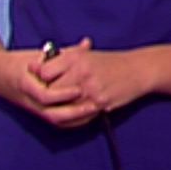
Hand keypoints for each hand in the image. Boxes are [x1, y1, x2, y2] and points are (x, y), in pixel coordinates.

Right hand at [0, 46, 94, 127]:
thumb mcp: (40, 55)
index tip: (80, 89)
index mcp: (26, 84)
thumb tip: (87, 43)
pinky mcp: (39, 113)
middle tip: (95, 104)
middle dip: (75, 112)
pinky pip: (57, 122)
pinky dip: (73, 121)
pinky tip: (87, 115)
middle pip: (52, 114)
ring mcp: (34, 109)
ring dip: (77, 118)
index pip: (44, 95)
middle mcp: (30, 100)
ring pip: (56, 121)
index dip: (63, 94)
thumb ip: (65, 52)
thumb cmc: (21, 62)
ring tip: (95, 110)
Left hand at [32, 38, 155, 120]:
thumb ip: (59, 58)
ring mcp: (90, 89)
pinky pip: (79, 114)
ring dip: (60, 106)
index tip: (40, 81)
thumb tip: (33, 65)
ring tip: (58, 104)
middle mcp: (81, 72)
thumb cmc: (108, 62)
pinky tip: (71, 112)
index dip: (39, 78)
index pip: (44, 72)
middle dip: (48, 95)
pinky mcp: (99, 102)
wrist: (137, 70)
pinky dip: (73, 115)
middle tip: (46, 97)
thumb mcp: (83, 54)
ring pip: (64, 104)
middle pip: (52, 90)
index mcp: (75, 57)